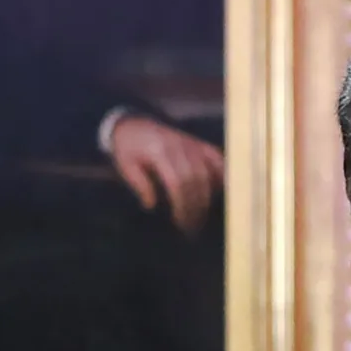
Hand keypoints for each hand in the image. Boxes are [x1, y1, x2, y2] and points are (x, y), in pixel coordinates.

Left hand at [108, 116, 223, 231]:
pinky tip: (226, 190)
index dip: (182, 204)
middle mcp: (179, 146)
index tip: (180, 222)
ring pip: (207, 172)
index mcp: (159, 151)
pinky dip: (224, 172)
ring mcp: (191, 143)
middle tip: (192, 226)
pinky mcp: (198, 143)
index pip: (177, 182)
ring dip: (208, 197)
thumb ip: (139, 184)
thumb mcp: (125, 166)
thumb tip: (151, 204)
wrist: (134, 125)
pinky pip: (216, 157)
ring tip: (202, 216)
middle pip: (195, 180)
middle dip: (196, 206)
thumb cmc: (128, 149)